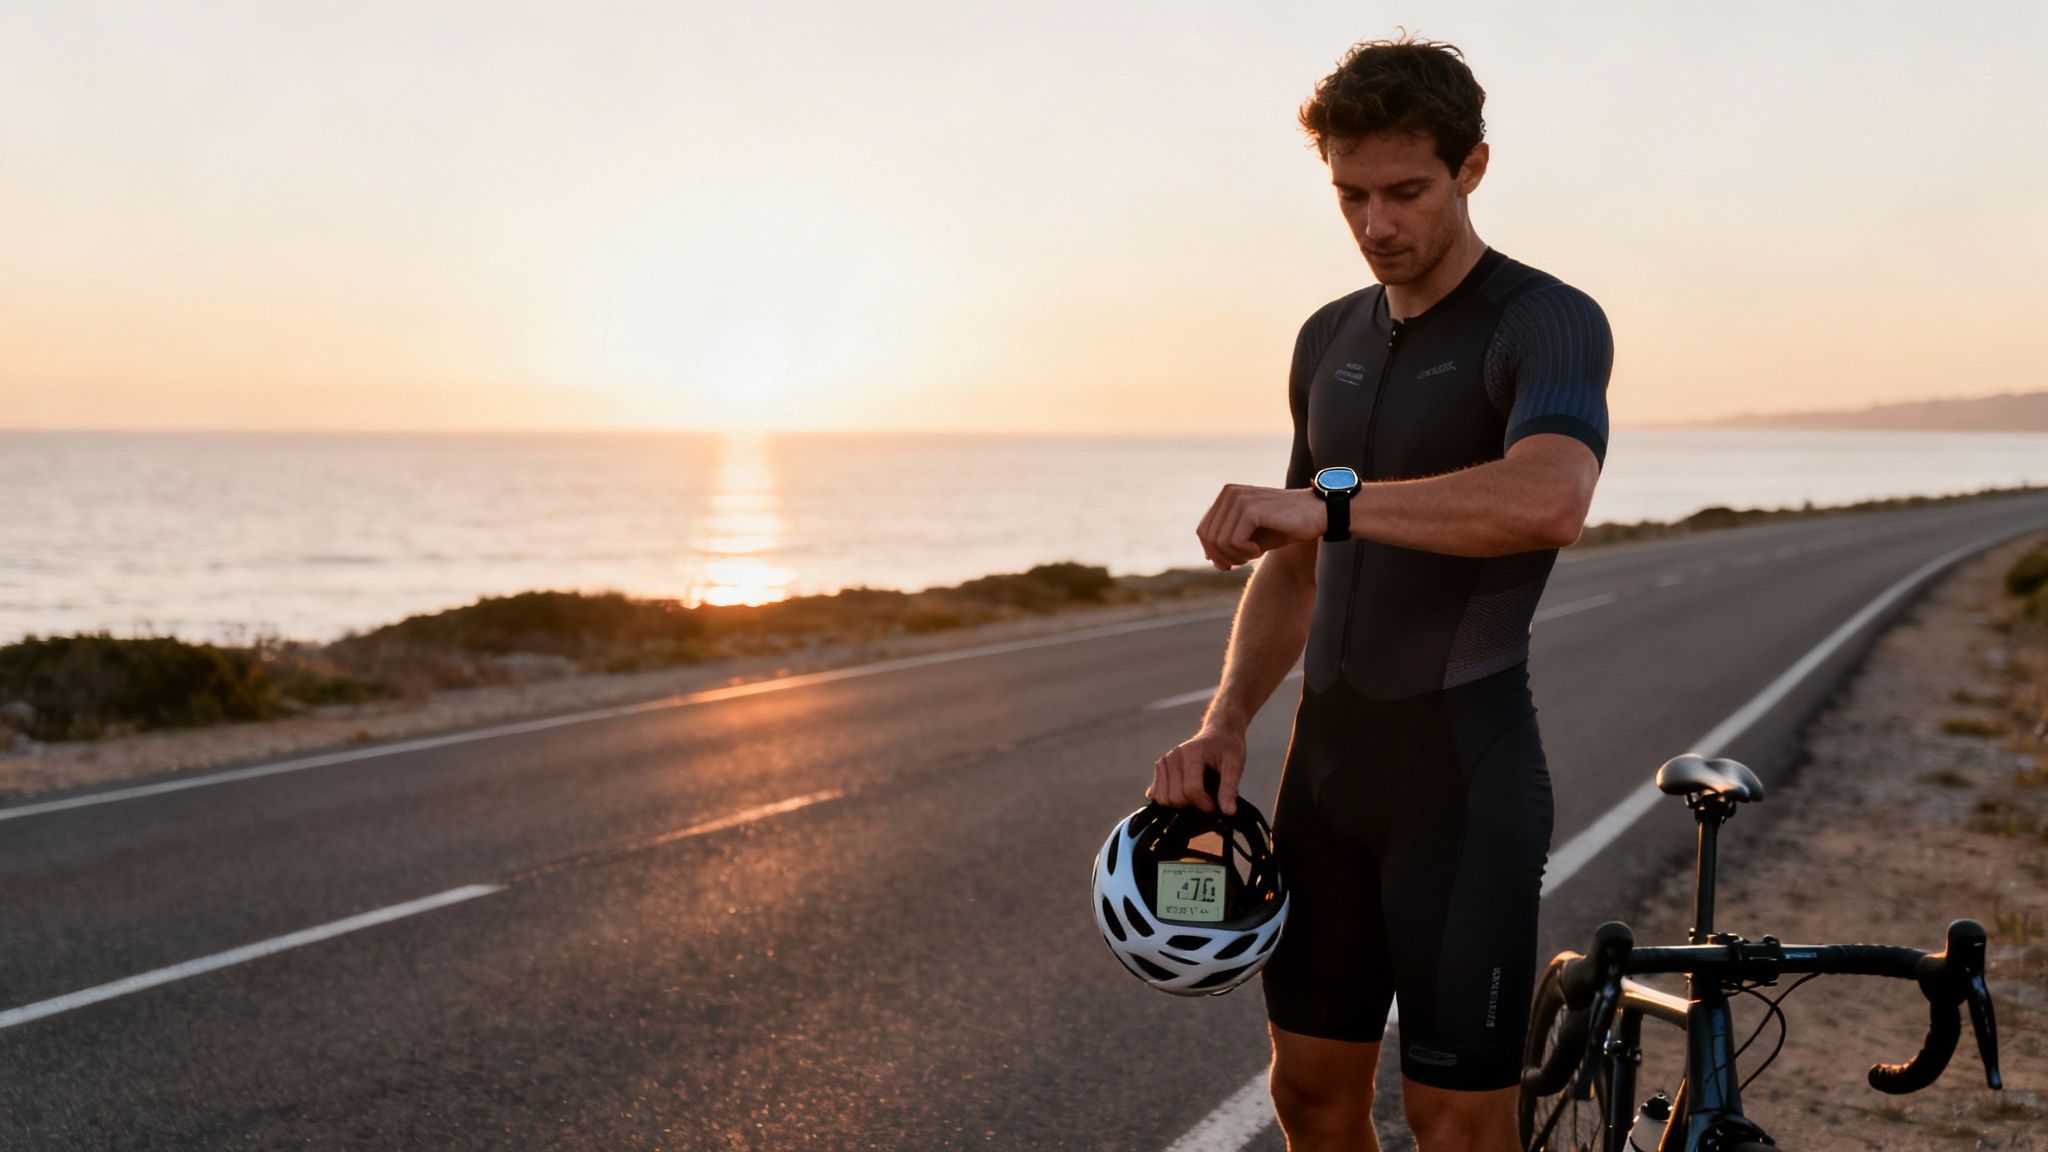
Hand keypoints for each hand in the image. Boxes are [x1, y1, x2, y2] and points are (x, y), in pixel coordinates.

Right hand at [1149, 725, 1246, 814]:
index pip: (1191, 789)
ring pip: (1163, 799)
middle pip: (1175, 797)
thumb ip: (1229, 789)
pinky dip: (1170, 798)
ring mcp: (1163, 762)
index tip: (1215, 805)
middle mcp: (1172, 757)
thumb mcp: (1235, 765)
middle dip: (1193, 804)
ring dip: (1181, 803)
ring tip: (1196, 793)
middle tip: (1207, 798)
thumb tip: (1229, 812)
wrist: (1218, 735)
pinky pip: (1157, 794)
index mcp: (1191, 753)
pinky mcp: (1159, 768)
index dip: (1205, 804)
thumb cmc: (1227, 748)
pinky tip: (1183, 792)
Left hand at [1197, 485, 1324, 569]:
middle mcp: (1229, 493)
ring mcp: (1239, 499)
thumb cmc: (1284, 527)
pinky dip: (1245, 553)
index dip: (1213, 552)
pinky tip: (1259, 551)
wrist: (1317, 515)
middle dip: (1223, 557)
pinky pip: (1234, 541)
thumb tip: (1209, 558)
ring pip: (1219, 542)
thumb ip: (1229, 544)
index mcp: (1227, 496)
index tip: (1231, 563)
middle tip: (1243, 562)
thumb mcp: (1252, 537)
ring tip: (1254, 555)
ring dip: (1236, 557)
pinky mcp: (1251, 510)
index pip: (1203, 530)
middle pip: (1208, 537)